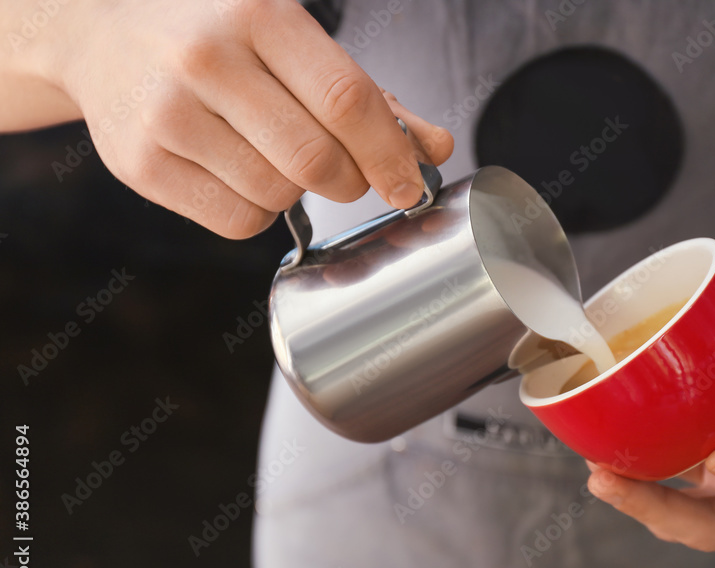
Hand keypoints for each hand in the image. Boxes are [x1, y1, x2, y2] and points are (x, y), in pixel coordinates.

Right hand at [10, 0, 452, 236]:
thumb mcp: (294, 41)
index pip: (345, 101)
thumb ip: (370, 96)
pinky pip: (235, 222)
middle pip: (315, 161)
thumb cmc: (218, 35)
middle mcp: (207, 59)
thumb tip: (435, 147)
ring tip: (272, 156)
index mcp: (258, 15)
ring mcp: (165, 113)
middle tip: (346, 176)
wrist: (101, 30)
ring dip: (295, 194)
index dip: (389, 155)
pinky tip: (240, 175)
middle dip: (349, 183)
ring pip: (276, 197)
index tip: (410, 186)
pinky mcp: (138, 163)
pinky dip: (256, 212)